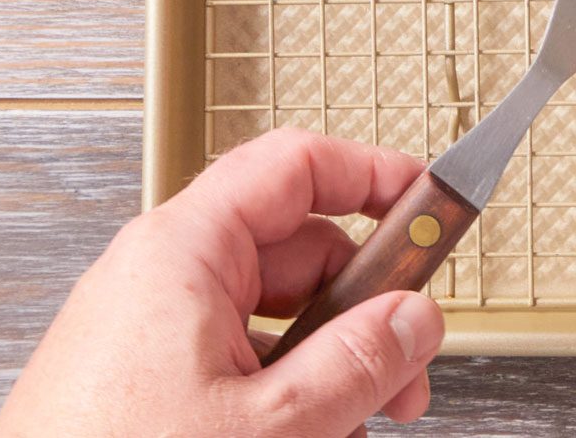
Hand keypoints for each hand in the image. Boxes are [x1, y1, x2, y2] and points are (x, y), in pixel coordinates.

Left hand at [0, 127, 443, 436]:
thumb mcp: (271, 422)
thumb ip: (358, 363)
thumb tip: (415, 319)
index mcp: (182, 251)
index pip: (297, 165)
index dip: (376, 175)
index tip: (434, 203)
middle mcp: (160, 278)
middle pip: (301, 249)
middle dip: (368, 304)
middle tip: (410, 357)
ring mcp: (147, 333)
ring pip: (276, 315)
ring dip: (331, 361)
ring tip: (353, 421)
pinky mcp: (141, 385)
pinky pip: (237, 360)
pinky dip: (284, 391)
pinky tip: (307, 434)